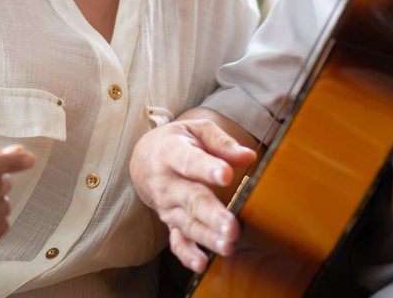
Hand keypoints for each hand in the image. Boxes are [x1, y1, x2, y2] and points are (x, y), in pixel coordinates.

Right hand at [130, 115, 256, 272]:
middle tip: (232, 226)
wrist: (144, 159)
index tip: (226, 175)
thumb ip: (221, 142)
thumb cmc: (178, 141)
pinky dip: (187, 254)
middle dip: (212, 214)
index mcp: (171, 153)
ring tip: (227, 245)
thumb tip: (248, 156)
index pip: (189, 161)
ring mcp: (167, 206)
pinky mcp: (170, 223)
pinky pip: (176, 241)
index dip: (207, 168)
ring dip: (207, 237)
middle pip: (190, 199)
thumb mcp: (196, 130)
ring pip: (187, 223)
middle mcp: (167, 182)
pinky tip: (201, 263)